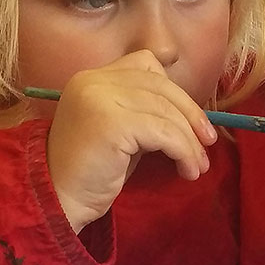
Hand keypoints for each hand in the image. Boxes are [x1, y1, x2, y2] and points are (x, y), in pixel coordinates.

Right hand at [46, 50, 217, 231]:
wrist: (57, 200)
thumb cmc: (91, 172)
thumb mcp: (120, 130)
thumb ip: (144, 111)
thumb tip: (192, 114)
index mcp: (92, 78)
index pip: (146, 64)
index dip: (175, 91)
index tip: (191, 120)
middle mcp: (93, 81)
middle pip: (161, 85)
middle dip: (191, 115)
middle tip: (207, 144)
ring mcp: (100, 98)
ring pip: (166, 111)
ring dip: (190, 142)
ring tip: (197, 167)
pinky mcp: (111, 123)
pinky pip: (164, 132)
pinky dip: (183, 152)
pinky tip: (187, 170)